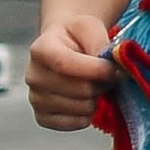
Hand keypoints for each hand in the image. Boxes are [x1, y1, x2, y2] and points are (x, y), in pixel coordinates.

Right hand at [25, 10, 115, 133]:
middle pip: (81, 90)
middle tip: (106, 74)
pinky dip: (89, 114)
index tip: (116, 69)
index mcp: (41, 50)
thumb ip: (100, 42)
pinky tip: (87, 99)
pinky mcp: (43, 117)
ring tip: (94, 83)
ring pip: (83, 108)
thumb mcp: (89, 26)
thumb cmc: (77, 36)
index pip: (68, 65)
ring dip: (97, 97)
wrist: (64, 46)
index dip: (98, 70)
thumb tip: (109, 65)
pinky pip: (76, 123)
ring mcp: (36, 99)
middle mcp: (33, 76)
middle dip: (102, 83)